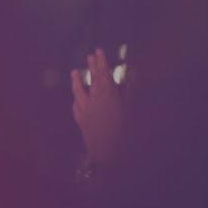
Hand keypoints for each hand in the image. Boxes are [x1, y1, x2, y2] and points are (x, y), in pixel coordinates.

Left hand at [70, 48, 128, 165]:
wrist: (109, 157)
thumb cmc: (126, 132)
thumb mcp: (133, 109)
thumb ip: (132, 89)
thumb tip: (134, 71)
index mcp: (108, 95)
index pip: (103, 74)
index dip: (101, 62)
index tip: (98, 50)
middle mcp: (95, 100)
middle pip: (92, 81)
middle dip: (91, 67)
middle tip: (90, 56)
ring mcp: (86, 112)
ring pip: (80, 93)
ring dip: (77, 82)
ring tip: (74, 72)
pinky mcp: (82, 123)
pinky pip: (76, 109)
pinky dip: (76, 101)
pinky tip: (75, 100)